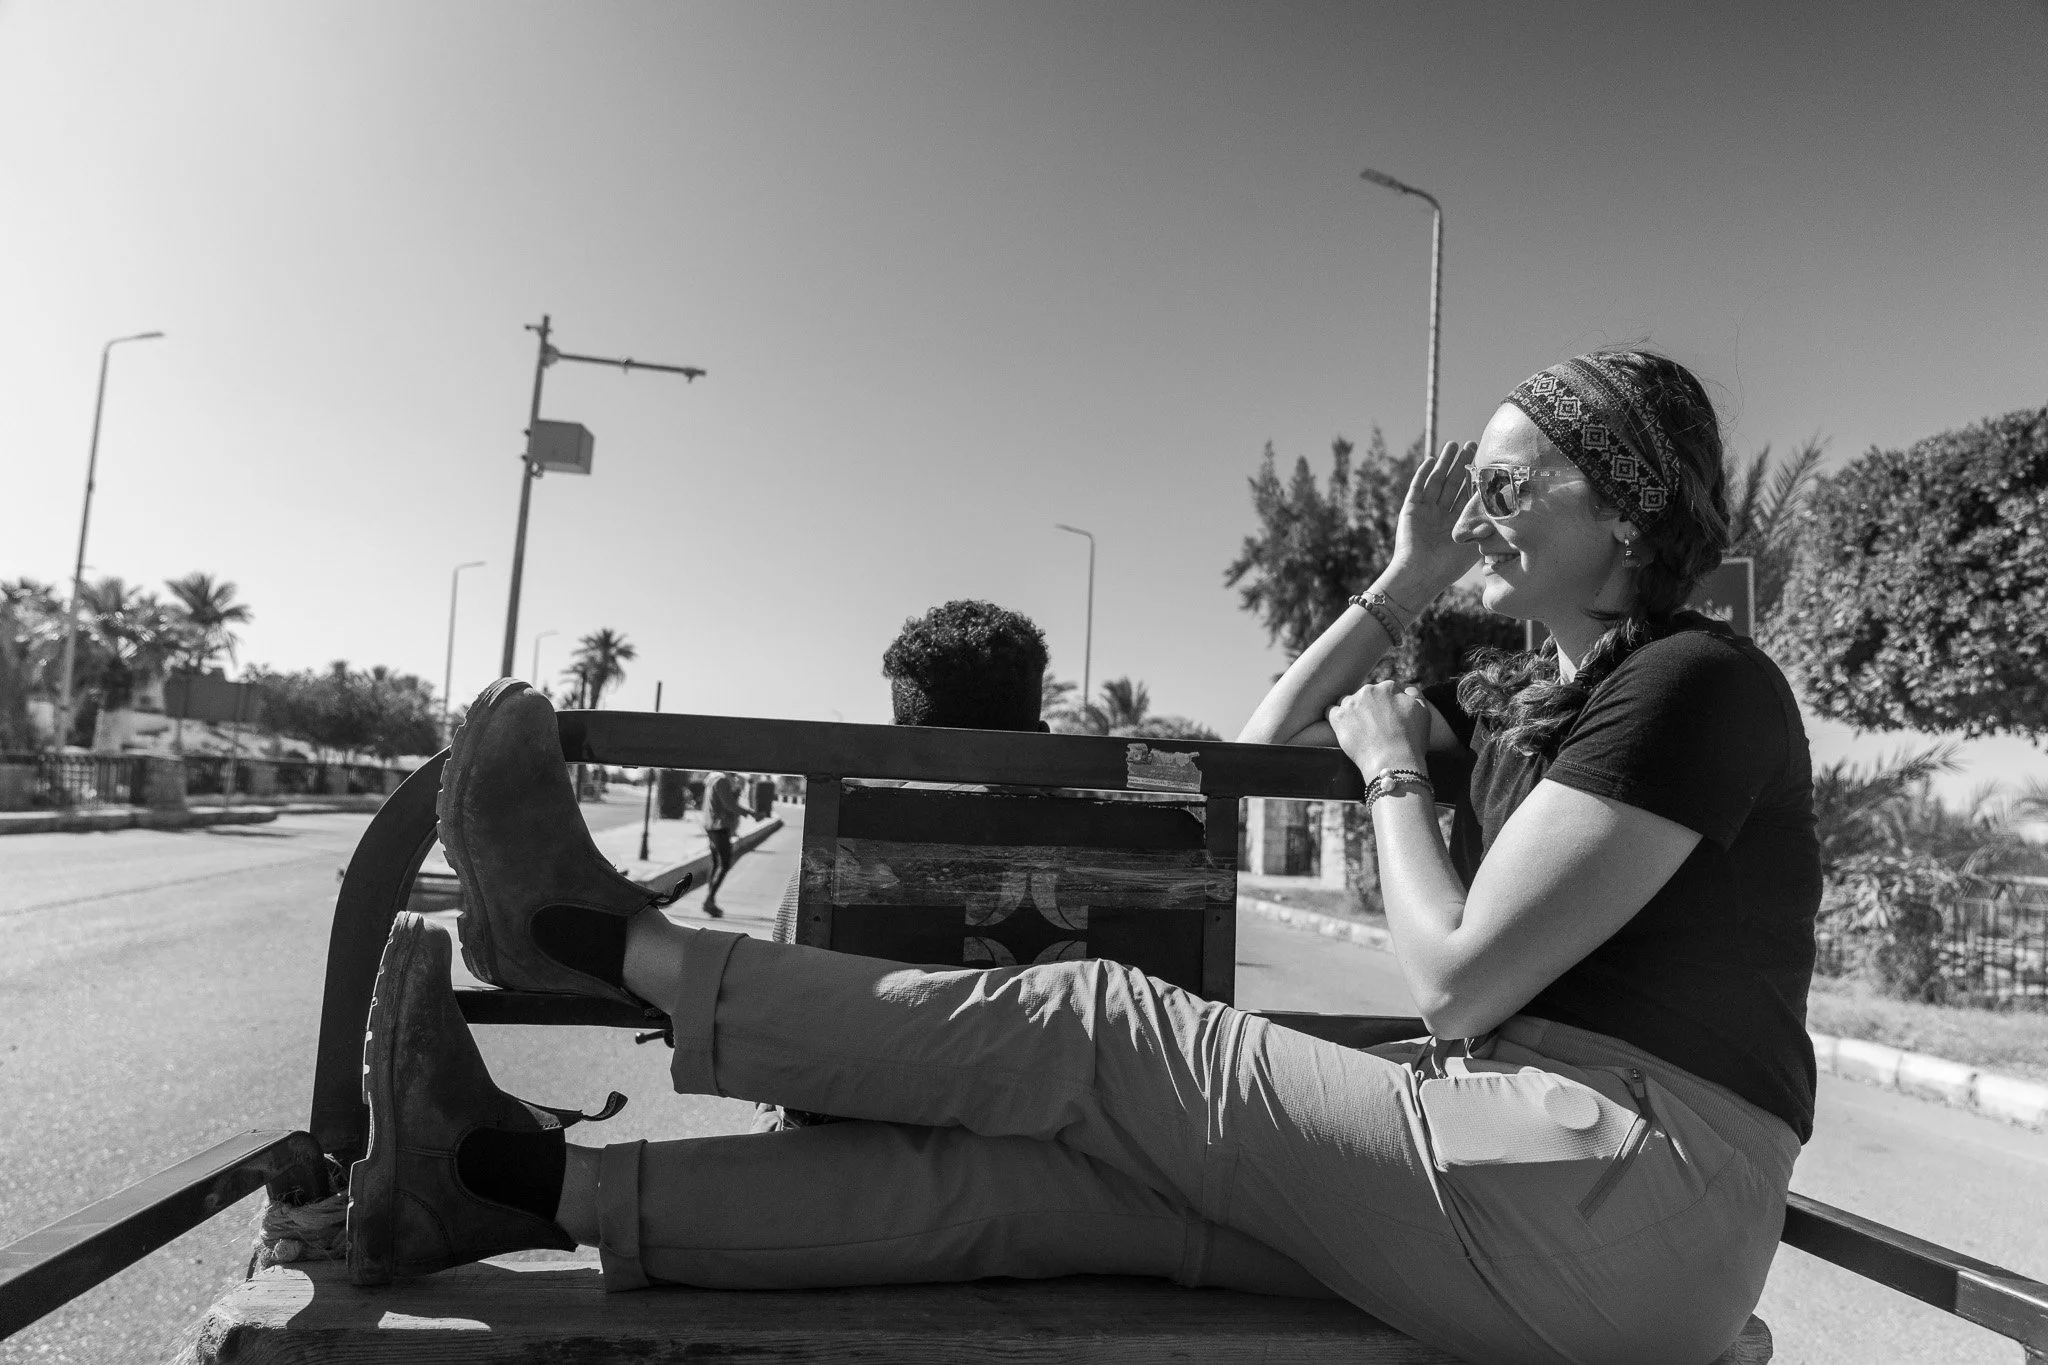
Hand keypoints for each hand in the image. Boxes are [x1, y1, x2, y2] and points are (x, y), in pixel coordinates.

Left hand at [1326, 681, 1432, 775]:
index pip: (1385, 691)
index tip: (1386, 719)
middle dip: (1368, 708)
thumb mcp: (1423, 712)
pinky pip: (1330, 711)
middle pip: (1365, 696)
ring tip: (1357, 730)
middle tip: (1373, 728)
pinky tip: (1342, 729)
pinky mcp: (1338, 718)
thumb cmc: (1412, 741)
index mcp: (1389, 687)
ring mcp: (1351, 703)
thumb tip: (1405, 689)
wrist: (1393, 762)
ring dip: (1351, 712)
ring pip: (1347, 702)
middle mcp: (1369, 691)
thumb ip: (1415, 695)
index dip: (1386, 706)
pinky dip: (1335, 719)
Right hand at [1388, 440, 1479, 600]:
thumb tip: (1504, 514)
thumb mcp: (1472, 546)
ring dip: (1445, 463)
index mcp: (1458, 521)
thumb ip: (1486, 529)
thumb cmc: (1448, 566)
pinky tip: (1431, 460)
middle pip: (1454, 482)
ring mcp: (1426, 510)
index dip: (1477, 477)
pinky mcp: (1411, 509)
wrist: (1420, 575)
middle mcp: (1443, 513)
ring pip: (1437, 480)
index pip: (1469, 493)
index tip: (1488, 460)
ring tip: (1453, 445)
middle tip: (1473, 444)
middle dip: (1463, 463)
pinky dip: (1423, 474)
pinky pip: (1418, 487)